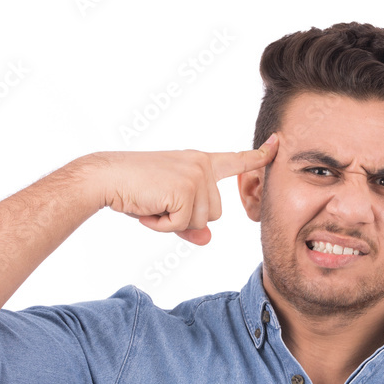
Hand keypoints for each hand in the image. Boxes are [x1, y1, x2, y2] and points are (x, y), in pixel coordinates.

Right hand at [83, 133, 277, 244]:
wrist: (106, 178)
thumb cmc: (134, 190)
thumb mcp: (168, 208)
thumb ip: (190, 223)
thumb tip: (207, 239)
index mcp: (199, 162)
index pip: (235, 160)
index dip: (259, 155)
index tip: (278, 143)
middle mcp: (201, 165)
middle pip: (214, 214)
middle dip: (186, 219)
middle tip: (158, 204)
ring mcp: (196, 175)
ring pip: (201, 222)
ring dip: (174, 223)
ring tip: (152, 204)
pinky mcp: (186, 189)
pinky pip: (183, 225)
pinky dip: (163, 226)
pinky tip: (148, 209)